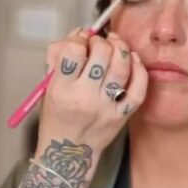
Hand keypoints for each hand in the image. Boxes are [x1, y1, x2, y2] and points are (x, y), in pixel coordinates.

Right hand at [34, 29, 147, 184]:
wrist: (69, 155)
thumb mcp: (48, 88)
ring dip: (120, 48)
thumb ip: (59, 58)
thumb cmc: (57, 117)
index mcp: (61, 90)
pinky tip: (133, 60)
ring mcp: (106, 108)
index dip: (78, 38)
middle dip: (100, 41)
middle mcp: (84, 98)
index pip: (73, 51)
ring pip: (121, 67)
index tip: (79, 41)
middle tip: (98, 42)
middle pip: (101, 55)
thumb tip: (80, 32)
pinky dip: (139, 69)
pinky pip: (139, 88)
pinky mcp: (122, 116)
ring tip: (115, 44)